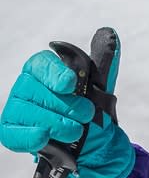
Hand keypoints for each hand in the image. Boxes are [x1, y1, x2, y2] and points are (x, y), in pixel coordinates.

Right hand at [0, 28, 134, 177]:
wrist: (91, 143)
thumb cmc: (88, 110)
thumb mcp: (100, 86)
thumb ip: (103, 62)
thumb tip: (108, 33)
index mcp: (43, 70)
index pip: (41, 64)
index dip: (55, 73)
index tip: (71, 84)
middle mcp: (25, 87)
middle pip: (37, 91)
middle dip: (67, 105)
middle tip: (86, 114)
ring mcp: (16, 109)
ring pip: (31, 113)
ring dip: (58, 124)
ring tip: (76, 131)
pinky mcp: (11, 132)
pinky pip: (15, 134)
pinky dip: (33, 137)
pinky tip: (45, 138)